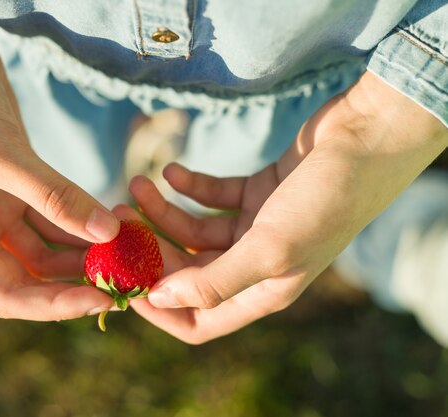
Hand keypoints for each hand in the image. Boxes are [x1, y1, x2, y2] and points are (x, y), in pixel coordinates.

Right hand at [0, 0, 117, 319]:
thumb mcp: (0, 154)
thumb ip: (54, 197)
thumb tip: (108, 233)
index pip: (7, 294)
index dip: (54, 306)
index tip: (101, 300)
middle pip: (32, 277)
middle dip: (77, 279)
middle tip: (126, 275)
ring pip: (48, 247)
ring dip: (86, 249)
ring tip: (130, 245)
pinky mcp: (16, 186)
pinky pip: (55, 216)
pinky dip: (82, 219)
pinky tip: (114, 218)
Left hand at [127, 72, 447, 343]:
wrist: (367, 138)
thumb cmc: (326, 198)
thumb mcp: (271, 248)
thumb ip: (214, 280)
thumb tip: (160, 300)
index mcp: (265, 290)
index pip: (199, 319)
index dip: (159, 308)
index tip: (123, 280)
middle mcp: (259, 263)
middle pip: (189, 270)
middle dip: (152, 248)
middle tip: (119, 220)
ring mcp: (258, 227)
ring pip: (195, 230)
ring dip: (163, 211)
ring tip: (137, 186)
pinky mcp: (258, 194)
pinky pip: (212, 197)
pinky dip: (190, 186)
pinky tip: (170, 170)